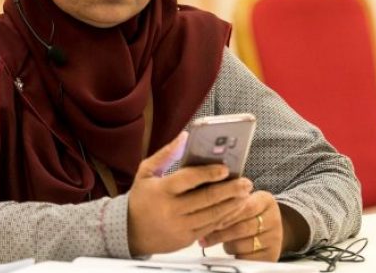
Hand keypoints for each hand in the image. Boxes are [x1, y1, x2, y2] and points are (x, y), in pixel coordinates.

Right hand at [127, 132, 253, 255]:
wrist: (129, 233)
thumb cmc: (140, 198)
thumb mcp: (146, 172)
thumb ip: (166, 154)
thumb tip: (186, 136)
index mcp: (161, 190)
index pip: (188, 179)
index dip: (208, 173)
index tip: (225, 168)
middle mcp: (171, 210)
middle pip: (206, 199)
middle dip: (229, 190)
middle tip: (245, 182)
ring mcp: (179, 227)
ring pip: (212, 215)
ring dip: (231, 204)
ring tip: (244, 194)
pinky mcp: (186, 239)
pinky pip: (210, 227)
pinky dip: (224, 217)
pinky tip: (233, 208)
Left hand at [199, 190, 282, 261]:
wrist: (269, 230)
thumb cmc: (248, 214)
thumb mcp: (243, 202)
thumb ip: (228, 202)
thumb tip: (203, 207)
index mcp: (266, 201)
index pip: (245, 206)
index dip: (224, 213)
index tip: (206, 217)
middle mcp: (273, 219)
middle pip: (242, 227)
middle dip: (219, 232)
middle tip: (202, 235)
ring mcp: (274, 239)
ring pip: (242, 245)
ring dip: (224, 244)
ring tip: (209, 241)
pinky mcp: (270, 255)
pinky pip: (246, 258)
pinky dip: (233, 255)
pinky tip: (225, 250)